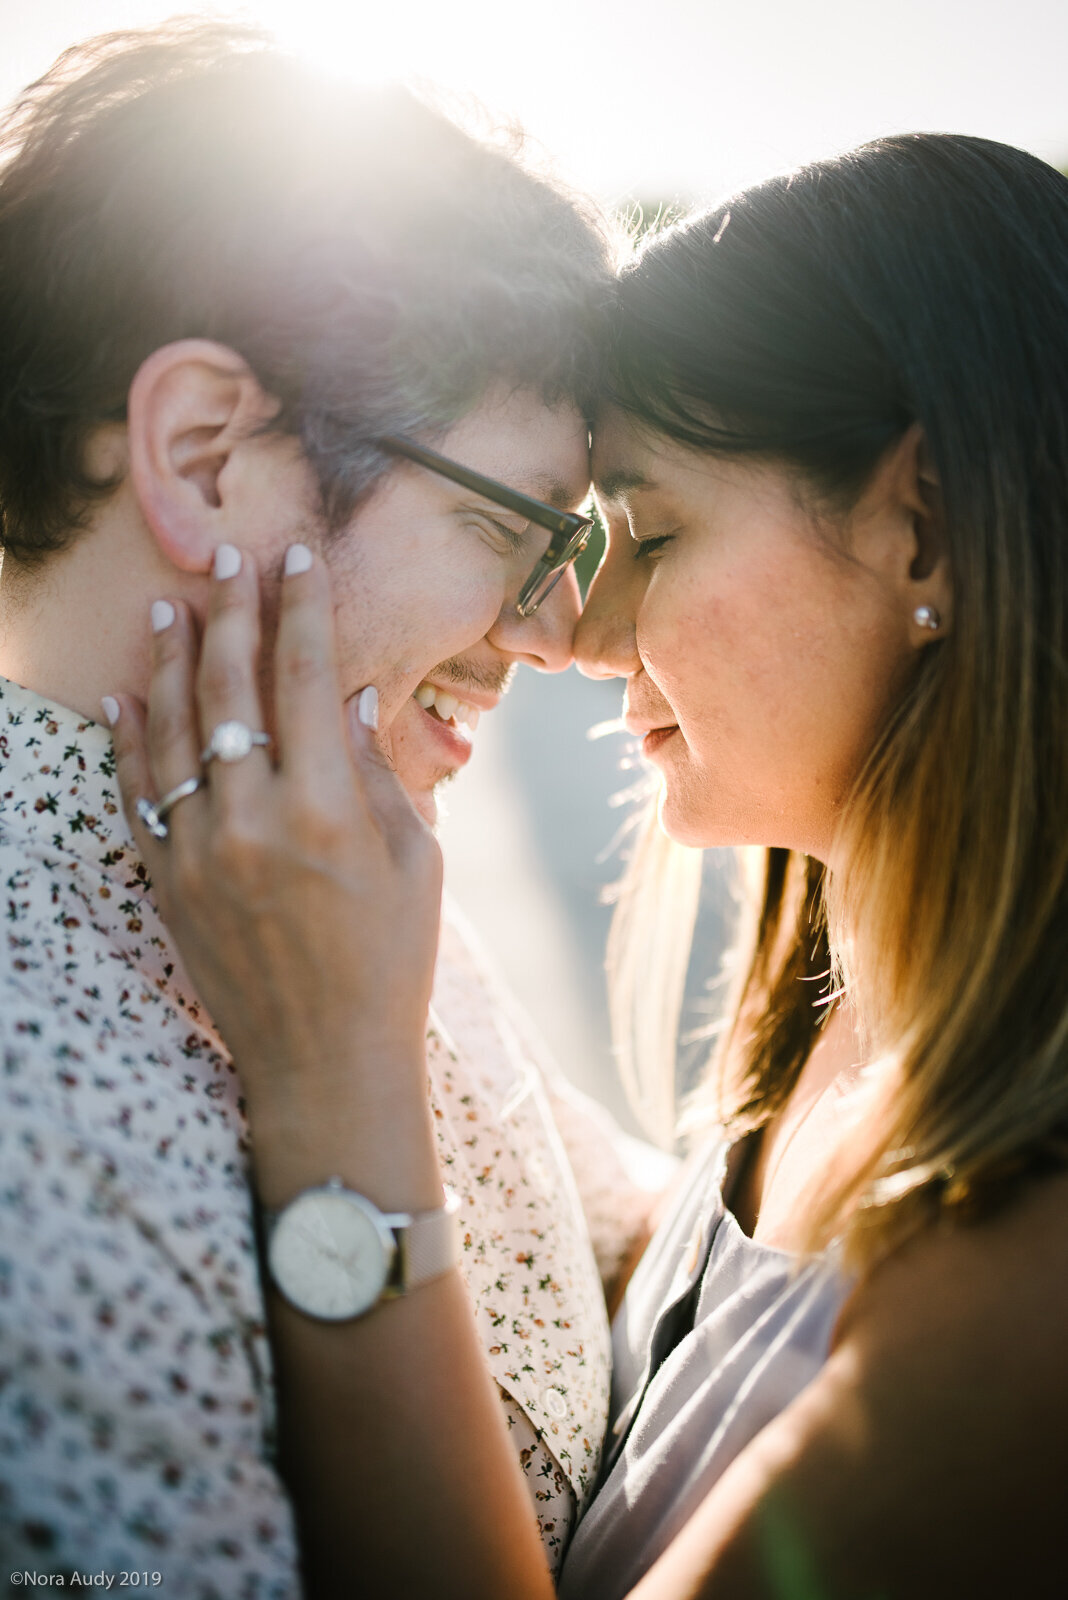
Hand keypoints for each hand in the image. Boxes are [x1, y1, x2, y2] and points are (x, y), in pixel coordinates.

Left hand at [109, 543, 442, 1194]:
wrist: (325, 1060)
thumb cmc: (391, 962)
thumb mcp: (414, 863)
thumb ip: (377, 773)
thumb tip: (347, 696)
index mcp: (328, 812)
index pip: (305, 679)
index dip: (301, 608)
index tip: (294, 557)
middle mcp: (254, 821)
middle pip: (233, 690)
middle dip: (232, 613)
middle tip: (226, 559)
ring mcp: (200, 852)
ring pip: (174, 732)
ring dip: (171, 662)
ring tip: (169, 608)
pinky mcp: (167, 883)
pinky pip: (137, 794)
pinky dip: (129, 741)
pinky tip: (125, 695)